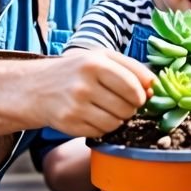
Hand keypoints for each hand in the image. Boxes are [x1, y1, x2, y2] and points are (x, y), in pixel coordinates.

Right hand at [31, 48, 154, 136]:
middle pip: (127, 108)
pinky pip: (100, 132)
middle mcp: (84, 84)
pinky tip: (93, 116)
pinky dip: (102, 127)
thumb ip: (132, 68)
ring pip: (115, 123)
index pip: (133, 86)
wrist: (36, 87)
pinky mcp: (69, 123)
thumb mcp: (102, 58)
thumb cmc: (76, 70)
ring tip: (107, 109)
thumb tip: (154, 87)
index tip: (139, 96)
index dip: (141, 96)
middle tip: (120, 103)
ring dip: (117, 119)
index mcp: (95, 63)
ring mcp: (75, 105)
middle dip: (129, 108)